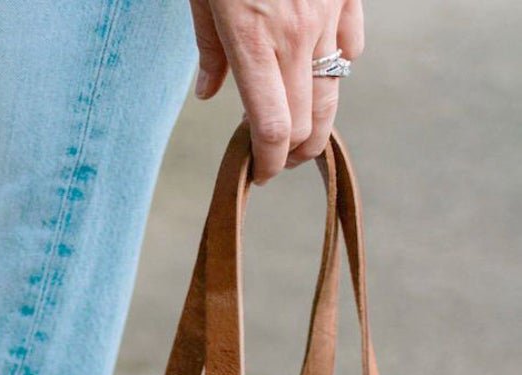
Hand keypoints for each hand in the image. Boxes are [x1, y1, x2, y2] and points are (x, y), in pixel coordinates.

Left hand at [189, 0, 363, 183]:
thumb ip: (209, 46)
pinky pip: (352, 44)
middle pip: (305, 122)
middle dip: (291, 153)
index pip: (271, 128)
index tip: (259, 174)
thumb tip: (206, 94)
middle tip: (275, 159)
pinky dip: (339, 65)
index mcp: (252, 39)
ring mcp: (326, 15)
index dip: (268, 163)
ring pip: (332, 91)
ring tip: (300, 131)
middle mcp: (296, 35)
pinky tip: (318, 68)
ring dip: (316, 122)